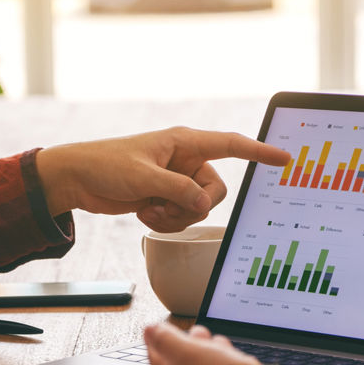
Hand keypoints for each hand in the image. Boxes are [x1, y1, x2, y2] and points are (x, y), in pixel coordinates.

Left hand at [36, 127, 290, 231]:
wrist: (78, 179)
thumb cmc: (106, 165)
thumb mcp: (143, 177)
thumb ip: (178, 191)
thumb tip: (204, 205)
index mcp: (184, 143)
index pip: (231, 145)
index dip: (259, 152)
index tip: (284, 158)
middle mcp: (184, 161)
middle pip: (214, 191)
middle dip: (192, 205)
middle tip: (165, 204)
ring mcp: (175, 182)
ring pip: (197, 208)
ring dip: (174, 216)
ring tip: (147, 207)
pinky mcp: (164, 198)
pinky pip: (180, 218)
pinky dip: (164, 221)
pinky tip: (142, 213)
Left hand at [144, 323, 259, 364]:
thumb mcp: (187, 353)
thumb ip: (167, 341)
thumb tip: (150, 330)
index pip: (156, 358)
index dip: (155, 340)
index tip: (153, 329)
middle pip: (181, 363)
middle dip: (189, 343)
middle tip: (196, 332)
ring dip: (209, 350)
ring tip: (217, 341)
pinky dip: (223, 363)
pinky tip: (231, 356)